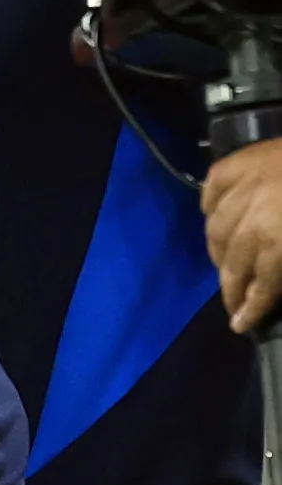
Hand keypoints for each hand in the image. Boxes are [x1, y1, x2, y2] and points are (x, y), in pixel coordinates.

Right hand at [208, 138, 281, 332]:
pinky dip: (210, 206)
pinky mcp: (239, 160)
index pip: (263, 281)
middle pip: (234, 258)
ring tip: (225, 266)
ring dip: (218, 251)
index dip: (253, 306)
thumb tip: (275, 285)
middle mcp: (254, 214)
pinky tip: (214, 218)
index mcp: (280, 237)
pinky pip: (213, 189)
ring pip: (216, 227)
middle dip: (232, 286)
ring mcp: (245, 183)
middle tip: (232, 303)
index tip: (241, 325)